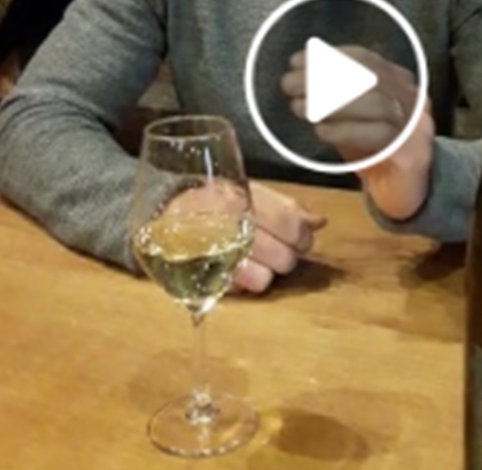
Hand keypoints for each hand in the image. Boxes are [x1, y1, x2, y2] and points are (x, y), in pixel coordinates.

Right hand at [166, 181, 325, 293]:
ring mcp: (217, 250)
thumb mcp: (248, 193)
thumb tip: (319, 222)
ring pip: (268, 277)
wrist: (162, 217)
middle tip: (277, 250)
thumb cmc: (212, 202)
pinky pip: (246, 288)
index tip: (301, 237)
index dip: (303, 235)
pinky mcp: (207, 276)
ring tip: (257, 260)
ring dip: (268, 272)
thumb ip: (284, 207)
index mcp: (244, 196)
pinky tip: (240, 268)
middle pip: (284, 255)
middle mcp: (230, 222)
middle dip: (287, 256)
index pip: (290, 221)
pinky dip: (248, 281)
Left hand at [281, 45, 433, 221]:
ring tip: (299, 107)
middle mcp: (413, 99)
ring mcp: (417, 126)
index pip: (365, 59)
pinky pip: (378, 135)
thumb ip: (336, 98)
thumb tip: (301, 76)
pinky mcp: (413, 154)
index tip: (297, 60)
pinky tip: (321, 131)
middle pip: (368, 77)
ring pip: (375, 103)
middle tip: (289, 84)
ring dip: (330, 103)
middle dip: (324, 78)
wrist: (407, 195)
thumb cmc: (376, 154)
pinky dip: (345, 131)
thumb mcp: (353, 119)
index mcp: (399, 84)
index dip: (329, 57)